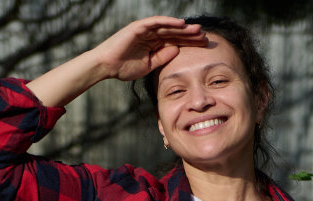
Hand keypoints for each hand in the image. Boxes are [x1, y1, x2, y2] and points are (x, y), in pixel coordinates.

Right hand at [89, 17, 206, 81]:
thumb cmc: (124, 67)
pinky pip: (157, 22)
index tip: (203, 46)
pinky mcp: (139, 26)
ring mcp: (145, 29)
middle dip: (190, 35)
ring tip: (197, 30)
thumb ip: (163, 57)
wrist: (106, 66)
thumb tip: (177, 50)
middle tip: (206, 37)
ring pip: (168, 27)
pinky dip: (169, 22)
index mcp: (154, 44)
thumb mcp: (149, 65)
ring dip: (183, 28)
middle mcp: (151, 35)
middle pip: (175, 33)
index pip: (175, 41)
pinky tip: (181, 24)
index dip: (189, 43)